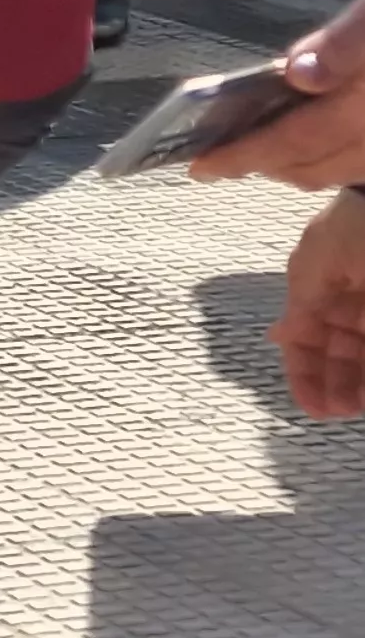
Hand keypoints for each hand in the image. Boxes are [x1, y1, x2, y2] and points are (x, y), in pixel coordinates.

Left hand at [192, 0, 364, 189]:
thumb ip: (348, 43)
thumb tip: (298, 72)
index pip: (299, 139)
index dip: (245, 155)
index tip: (199, 166)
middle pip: (319, 165)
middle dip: (266, 164)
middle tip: (222, 156)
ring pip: (345, 169)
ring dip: (299, 164)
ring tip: (263, 149)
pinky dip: (335, 155)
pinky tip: (317, 134)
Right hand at [270, 191, 364, 419]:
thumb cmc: (361, 224)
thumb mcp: (323, 261)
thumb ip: (306, 303)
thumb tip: (280, 336)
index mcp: (319, 281)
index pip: (302, 334)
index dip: (303, 372)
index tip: (313, 408)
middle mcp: (346, 295)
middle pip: (334, 349)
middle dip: (335, 383)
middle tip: (340, 413)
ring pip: (357, 348)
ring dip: (356, 378)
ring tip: (358, 404)